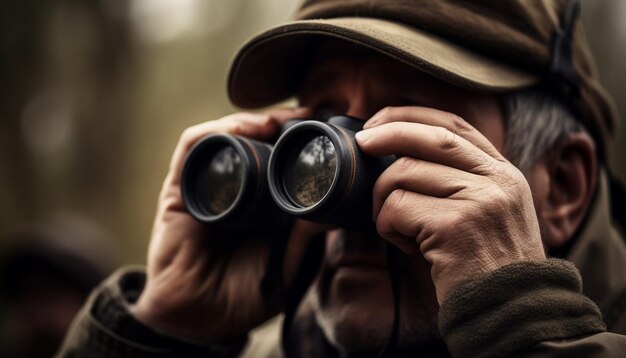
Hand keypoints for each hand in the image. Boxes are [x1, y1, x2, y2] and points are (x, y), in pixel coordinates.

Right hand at [132, 108, 320, 342]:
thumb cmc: (243, 293)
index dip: (298, 140)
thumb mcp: (285, 263)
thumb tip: (337, 210)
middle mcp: (234, 188)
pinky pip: (193, 148)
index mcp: (261, 202)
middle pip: (254, 139)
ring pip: (226, 136)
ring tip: (277, 120)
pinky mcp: (180, 187)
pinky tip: (240, 129)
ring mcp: (207, 185)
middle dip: (279, 122)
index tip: (324, 128)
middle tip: (306, 115)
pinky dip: (215, 132)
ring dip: (252, 121)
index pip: (278, 157)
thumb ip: (305, 239)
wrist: (198, 317)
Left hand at [356, 106, 545, 303]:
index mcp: (504, 174)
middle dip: (388, 132)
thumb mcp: (488, 215)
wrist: (513, 314)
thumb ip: (459, 184)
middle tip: (362, 142)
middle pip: (430, 137)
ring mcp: (480, 200)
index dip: (413, 116)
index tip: (381, 120)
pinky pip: (397, 208)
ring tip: (396, 227)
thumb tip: (398, 157)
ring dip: (384, 200)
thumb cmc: (487, 269)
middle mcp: (497, 181)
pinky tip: (408, 246)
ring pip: (404, 174)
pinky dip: (388, 226)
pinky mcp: (456, 225)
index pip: (455, 125)